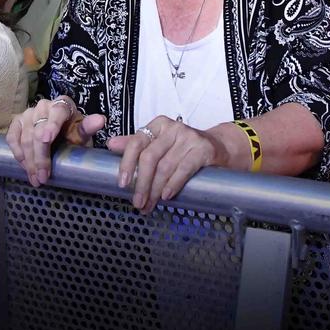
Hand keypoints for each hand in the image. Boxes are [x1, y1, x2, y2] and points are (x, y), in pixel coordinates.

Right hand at [6, 97, 105, 186]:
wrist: (61, 137)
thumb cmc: (73, 135)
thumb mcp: (83, 133)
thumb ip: (88, 127)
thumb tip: (100, 120)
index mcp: (62, 105)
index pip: (57, 113)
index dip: (51, 126)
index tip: (47, 140)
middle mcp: (43, 106)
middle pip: (38, 130)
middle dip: (40, 156)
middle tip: (43, 177)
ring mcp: (28, 113)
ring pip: (25, 137)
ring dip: (29, 160)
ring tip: (35, 178)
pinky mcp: (17, 122)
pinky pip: (12, 137)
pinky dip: (17, 152)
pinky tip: (24, 166)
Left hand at [107, 116, 225, 213]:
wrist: (218, 147)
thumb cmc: (183, 148)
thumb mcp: (159, 143)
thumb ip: (136, 144)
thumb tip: (111, 144)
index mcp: (158, 125)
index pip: (137, 142)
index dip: (127, 163)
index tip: (122, 183)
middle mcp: (173, 128)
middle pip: (150, 157)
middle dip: (142, 183)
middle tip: (137, 203)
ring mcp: (189, 137)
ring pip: (165, 167)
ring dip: (156, 190)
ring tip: (150, 205)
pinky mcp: (203, 149)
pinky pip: (184, 169)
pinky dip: (173, 184)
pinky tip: (167, 196)